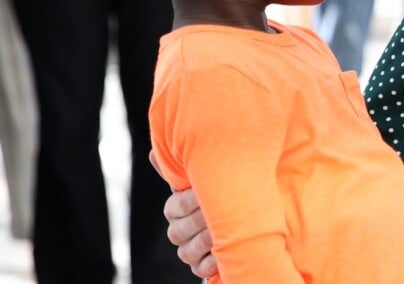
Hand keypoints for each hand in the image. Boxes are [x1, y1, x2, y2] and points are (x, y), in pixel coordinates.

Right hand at [149, 151, 217, 279]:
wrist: (234, 216)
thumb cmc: (211, 193)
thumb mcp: (196, 180)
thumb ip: (177, 170)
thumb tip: (152, 151)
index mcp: (174, 208)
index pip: (175, 207)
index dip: (191, 201)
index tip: (206, 193)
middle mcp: (177, 231)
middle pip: (179, 231)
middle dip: (201, 220)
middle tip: (219, 211)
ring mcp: (187, 251)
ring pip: (188, 252)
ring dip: (206, 241)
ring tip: (223, 231)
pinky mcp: (200, 267)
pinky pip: (200, 269)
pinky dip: (211, 262)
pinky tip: (222, 253)